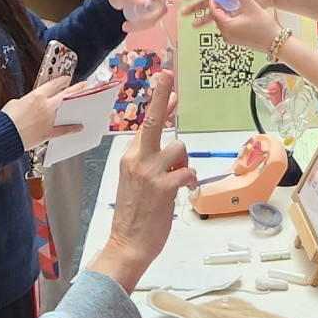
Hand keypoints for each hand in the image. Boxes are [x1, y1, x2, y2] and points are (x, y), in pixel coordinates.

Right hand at [1, 76, 85, 149]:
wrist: (5, 135)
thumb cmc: (7, 120)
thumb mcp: (15, 102)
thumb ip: (27, 101)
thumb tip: (30, 103)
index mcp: (37, 96)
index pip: (53, 85)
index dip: (62, 80)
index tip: (66, 79)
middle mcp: (46, 106)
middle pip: (65, 95)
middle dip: (76, 89)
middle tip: (83, 85)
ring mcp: (49, 119)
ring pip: (66, 110)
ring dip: (75, 106)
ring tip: (83, 103)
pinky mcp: (48, 132)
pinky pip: (63, 130)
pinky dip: (72, 129)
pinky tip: (79, 127)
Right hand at [88, 72, 196, 292]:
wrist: (127, 244)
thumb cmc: (133, 214)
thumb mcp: (134, 180)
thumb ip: (148, 159)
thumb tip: (171, 141)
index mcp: (129, 156)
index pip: (145, 123)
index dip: (159, 102)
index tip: (166, 81)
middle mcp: (137, 159)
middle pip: (151, 120)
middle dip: (161, 95)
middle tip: (168, 74)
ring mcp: (150, 172)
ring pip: (179, 149)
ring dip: (184, 163)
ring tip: (177, 180)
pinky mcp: (164, 187)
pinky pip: (188, 172)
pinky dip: (190, 179)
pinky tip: (184, 190)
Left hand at [107, 0, 180, 32]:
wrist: (114, 5)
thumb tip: (145, 2)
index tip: (178, 2)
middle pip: (161, 8)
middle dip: (149, 18)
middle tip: (137, 23)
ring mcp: (152, 6)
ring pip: (156, 18)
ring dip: (141, 25)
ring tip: (126, 25)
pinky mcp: (150, 15)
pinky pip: (150, 23)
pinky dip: (139, 27)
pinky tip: (128, 26)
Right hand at [180, 0, 276, 21]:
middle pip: (207, 1)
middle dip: (195, 7)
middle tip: (184, 13)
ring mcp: (230, 3)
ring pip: (214, 11)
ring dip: (203, 17)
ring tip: (193, 25)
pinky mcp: (237, 10)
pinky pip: (224, 17)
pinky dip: (216, 22)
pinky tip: (209, 27)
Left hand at [198, 0, 280, 53]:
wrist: (275, 42)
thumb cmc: (265, 29)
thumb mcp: (252, 7)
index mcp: (227, 28)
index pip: (214, 10)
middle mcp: (226, 35)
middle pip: (217, 15)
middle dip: (219, 2)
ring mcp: (230, 38)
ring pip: (222, 20)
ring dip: (225, 9)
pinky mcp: (235, 39)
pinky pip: (228, 25)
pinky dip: (229, 16)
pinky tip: (235, 9)